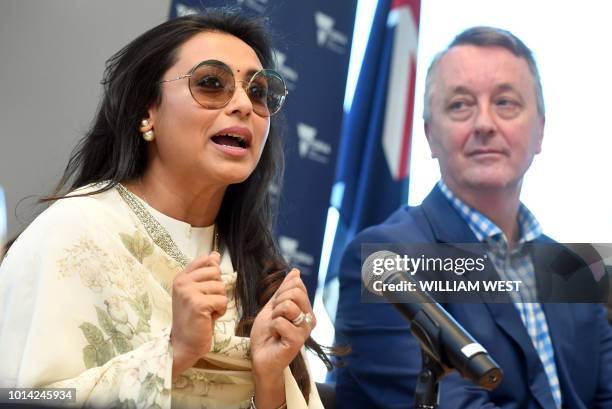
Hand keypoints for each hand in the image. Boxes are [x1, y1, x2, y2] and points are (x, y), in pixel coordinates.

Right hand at [171, 251, 226, 378]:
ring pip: (221, 287)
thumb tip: (216, 254)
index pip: (206, 260)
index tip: (207, 288)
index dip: (214, 273)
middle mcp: (182, 282)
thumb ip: (205, 274)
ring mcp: (188, 292)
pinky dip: (220, 312)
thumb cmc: (193, 319)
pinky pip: (222, 301)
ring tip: (206, 312)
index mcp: (181, 277)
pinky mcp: (197, 304)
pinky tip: (208, 319)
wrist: (183, 345)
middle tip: (206, 304)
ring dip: (219, 302)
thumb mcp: (197, 292)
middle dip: (218, 290)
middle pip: (216, 272)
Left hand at [250, 269, 315, 387]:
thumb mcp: (273, 306)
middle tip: (275, 318)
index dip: (280, 292)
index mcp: (306, 309)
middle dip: (278, 302)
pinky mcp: (297, 341)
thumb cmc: (267, 334)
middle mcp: (309, 318)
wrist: (260, 357)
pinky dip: (272, 327)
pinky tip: (275, 337)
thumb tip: (296, 271)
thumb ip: (284, 290)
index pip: (297, 284)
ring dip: (274, 315)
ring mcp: (305, 330)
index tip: (276, 308)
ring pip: (288, 305)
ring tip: (275, 327)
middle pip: (295, 292)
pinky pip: (281, 322)